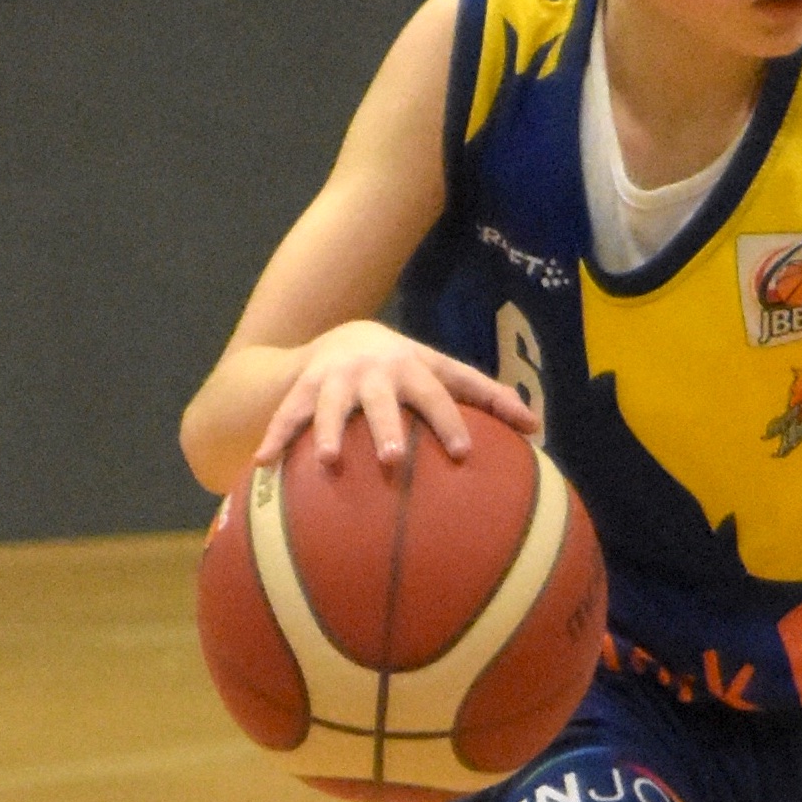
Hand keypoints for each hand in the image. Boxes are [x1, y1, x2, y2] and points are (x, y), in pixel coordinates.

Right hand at [253, 320, 537, 470]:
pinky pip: (287, 417)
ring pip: (331, 407)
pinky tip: (263, 465)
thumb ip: (488, 398)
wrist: (347, 336)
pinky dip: (276, 439)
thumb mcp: (444, 373)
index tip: (463, 453)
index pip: (437, 394)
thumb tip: (538, 428)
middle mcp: (373, 373)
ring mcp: (335, 381)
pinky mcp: (303, 390)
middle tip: (395, 458)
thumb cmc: (409, 370)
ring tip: (330, 462)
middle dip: (387, 427)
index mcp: (412, 369)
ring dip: (330, 432)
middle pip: (382, 401)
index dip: (450, 421)